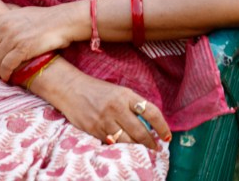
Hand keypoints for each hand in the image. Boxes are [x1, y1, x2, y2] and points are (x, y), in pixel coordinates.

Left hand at [0, 3, 81, 80]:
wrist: (64, 21)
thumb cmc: (45, 18)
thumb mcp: (21, 13)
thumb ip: (6, 20)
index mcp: (1, 18)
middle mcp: (4, 27)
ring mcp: (13, 38)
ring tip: (0, 75)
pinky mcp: (23, 48)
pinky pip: (6, 66)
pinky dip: (5, 74)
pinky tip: (8, 77)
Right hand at [37, 65, 170, 148]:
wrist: (71, 89)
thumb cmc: (98, 90)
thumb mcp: (119, 92)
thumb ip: (133, 106)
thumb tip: (149, 124)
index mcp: (126, 95)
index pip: (151, 112)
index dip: (162, 126)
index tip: (167, 135)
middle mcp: (116, 108)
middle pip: (140, 131)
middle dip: (150, 143)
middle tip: (156, 148)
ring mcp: (104, 120)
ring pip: (126, 141)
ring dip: (136, 148)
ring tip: (143, 150)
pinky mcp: (93, 130)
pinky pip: (111, 143)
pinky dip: (120, 147)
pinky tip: (125, 149)